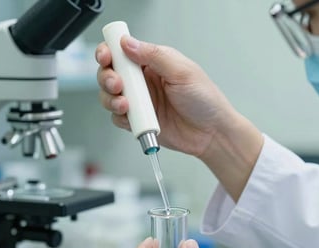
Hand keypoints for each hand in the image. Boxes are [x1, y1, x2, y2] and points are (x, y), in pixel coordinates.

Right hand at [96, 36, 237, 157]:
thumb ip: (154, 56)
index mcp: (154, 63)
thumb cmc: (205, 100)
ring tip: (125, 103)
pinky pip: (119, 119)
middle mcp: (144, 82)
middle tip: (117, 83)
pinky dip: (120, 117)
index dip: (110, 51)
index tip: (107, 56)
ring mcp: (141, 103)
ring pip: (110, 96)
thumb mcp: (182, 72)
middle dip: (107, 76)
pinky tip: (131, 116)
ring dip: (110, 98)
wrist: (211, 133)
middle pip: (111, 73)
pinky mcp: (139, 121)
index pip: (123, 51)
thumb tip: (128, 43)